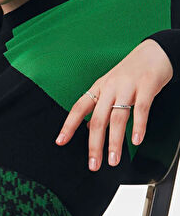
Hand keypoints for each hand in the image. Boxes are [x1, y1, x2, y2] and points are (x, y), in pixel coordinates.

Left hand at [54, 39, 174, 170]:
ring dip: (114, 142)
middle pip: (98, 119)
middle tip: (93, 164)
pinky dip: (138, 126)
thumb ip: (100, 107)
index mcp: (99, 89)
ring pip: (118, 117)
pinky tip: (136, 140)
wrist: (155, 51)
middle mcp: (110, 88)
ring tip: (113, 160)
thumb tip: (88, 127)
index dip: (68, 125)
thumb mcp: (109, 86)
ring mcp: (128, 87)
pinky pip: (141, 109)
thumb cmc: (131, 72)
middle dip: (94, 145)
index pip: (79, 108)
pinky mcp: (146, 86)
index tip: (60, 141)